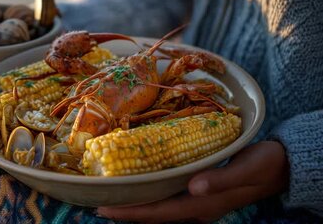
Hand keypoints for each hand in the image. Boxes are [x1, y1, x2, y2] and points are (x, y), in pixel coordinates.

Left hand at [96, 141, 289, 222]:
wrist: (281, 167)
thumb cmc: (263, 164)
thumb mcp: (247, 169)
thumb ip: (221, 179)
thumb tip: (193, 188)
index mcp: (204, 204)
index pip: (159, 212)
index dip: (131, 212)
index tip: (105, 208)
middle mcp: (196, 207)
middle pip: (154, 214)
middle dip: (126, 211)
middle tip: (97, 203)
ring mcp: (197, 202)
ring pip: (159, 208)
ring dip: (135, 205)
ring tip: (111, 198)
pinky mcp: (198, 193)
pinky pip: (167, 199)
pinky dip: (149, 195)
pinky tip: (137, 187)